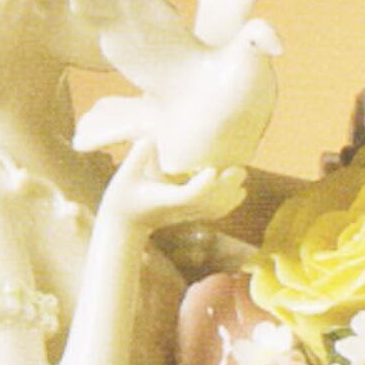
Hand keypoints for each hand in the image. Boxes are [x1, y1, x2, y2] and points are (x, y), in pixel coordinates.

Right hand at [99, 139, 246, 230]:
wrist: (124, 226)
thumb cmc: (122, 198)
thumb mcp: (124, 175)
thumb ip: (137, 156)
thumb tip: (150, 138)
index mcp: (165, 199)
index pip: (188, 196)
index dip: (202, 185)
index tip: (212, 171)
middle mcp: (179, 209)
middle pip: (208, 203)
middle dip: (225, 187)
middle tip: (239, 169)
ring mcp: (186, 215)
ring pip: (214, 210)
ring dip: (230, 194)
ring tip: (242, 174)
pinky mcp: (190, 216)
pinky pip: (214, 213)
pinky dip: (229, 203)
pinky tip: (239, 193)